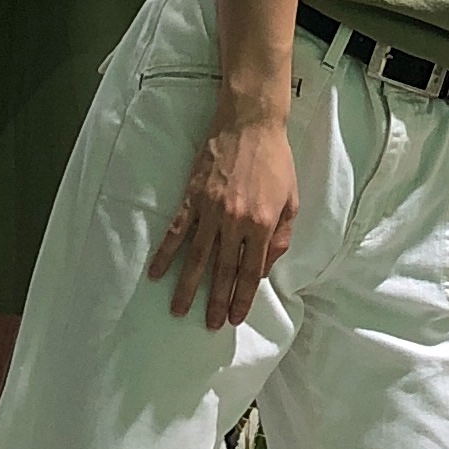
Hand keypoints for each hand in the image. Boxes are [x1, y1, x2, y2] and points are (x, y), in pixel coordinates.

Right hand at [148, 109, 298, 329]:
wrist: (251, 123)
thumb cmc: (276, 161)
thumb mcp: (292, 200)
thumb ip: (282, 237)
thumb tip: (266, 268)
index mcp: (263, 224)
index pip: (251, 271)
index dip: (242, 298)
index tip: (234, 318)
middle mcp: (235, 221)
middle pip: (223, 270)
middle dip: (216, 301)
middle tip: (208, 325)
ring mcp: (211, 210)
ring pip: (197, 257)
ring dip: (188, 287)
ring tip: (179, 310)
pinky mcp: (192, 197)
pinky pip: (176, 231)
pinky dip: (165, 254)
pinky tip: (156, 273)